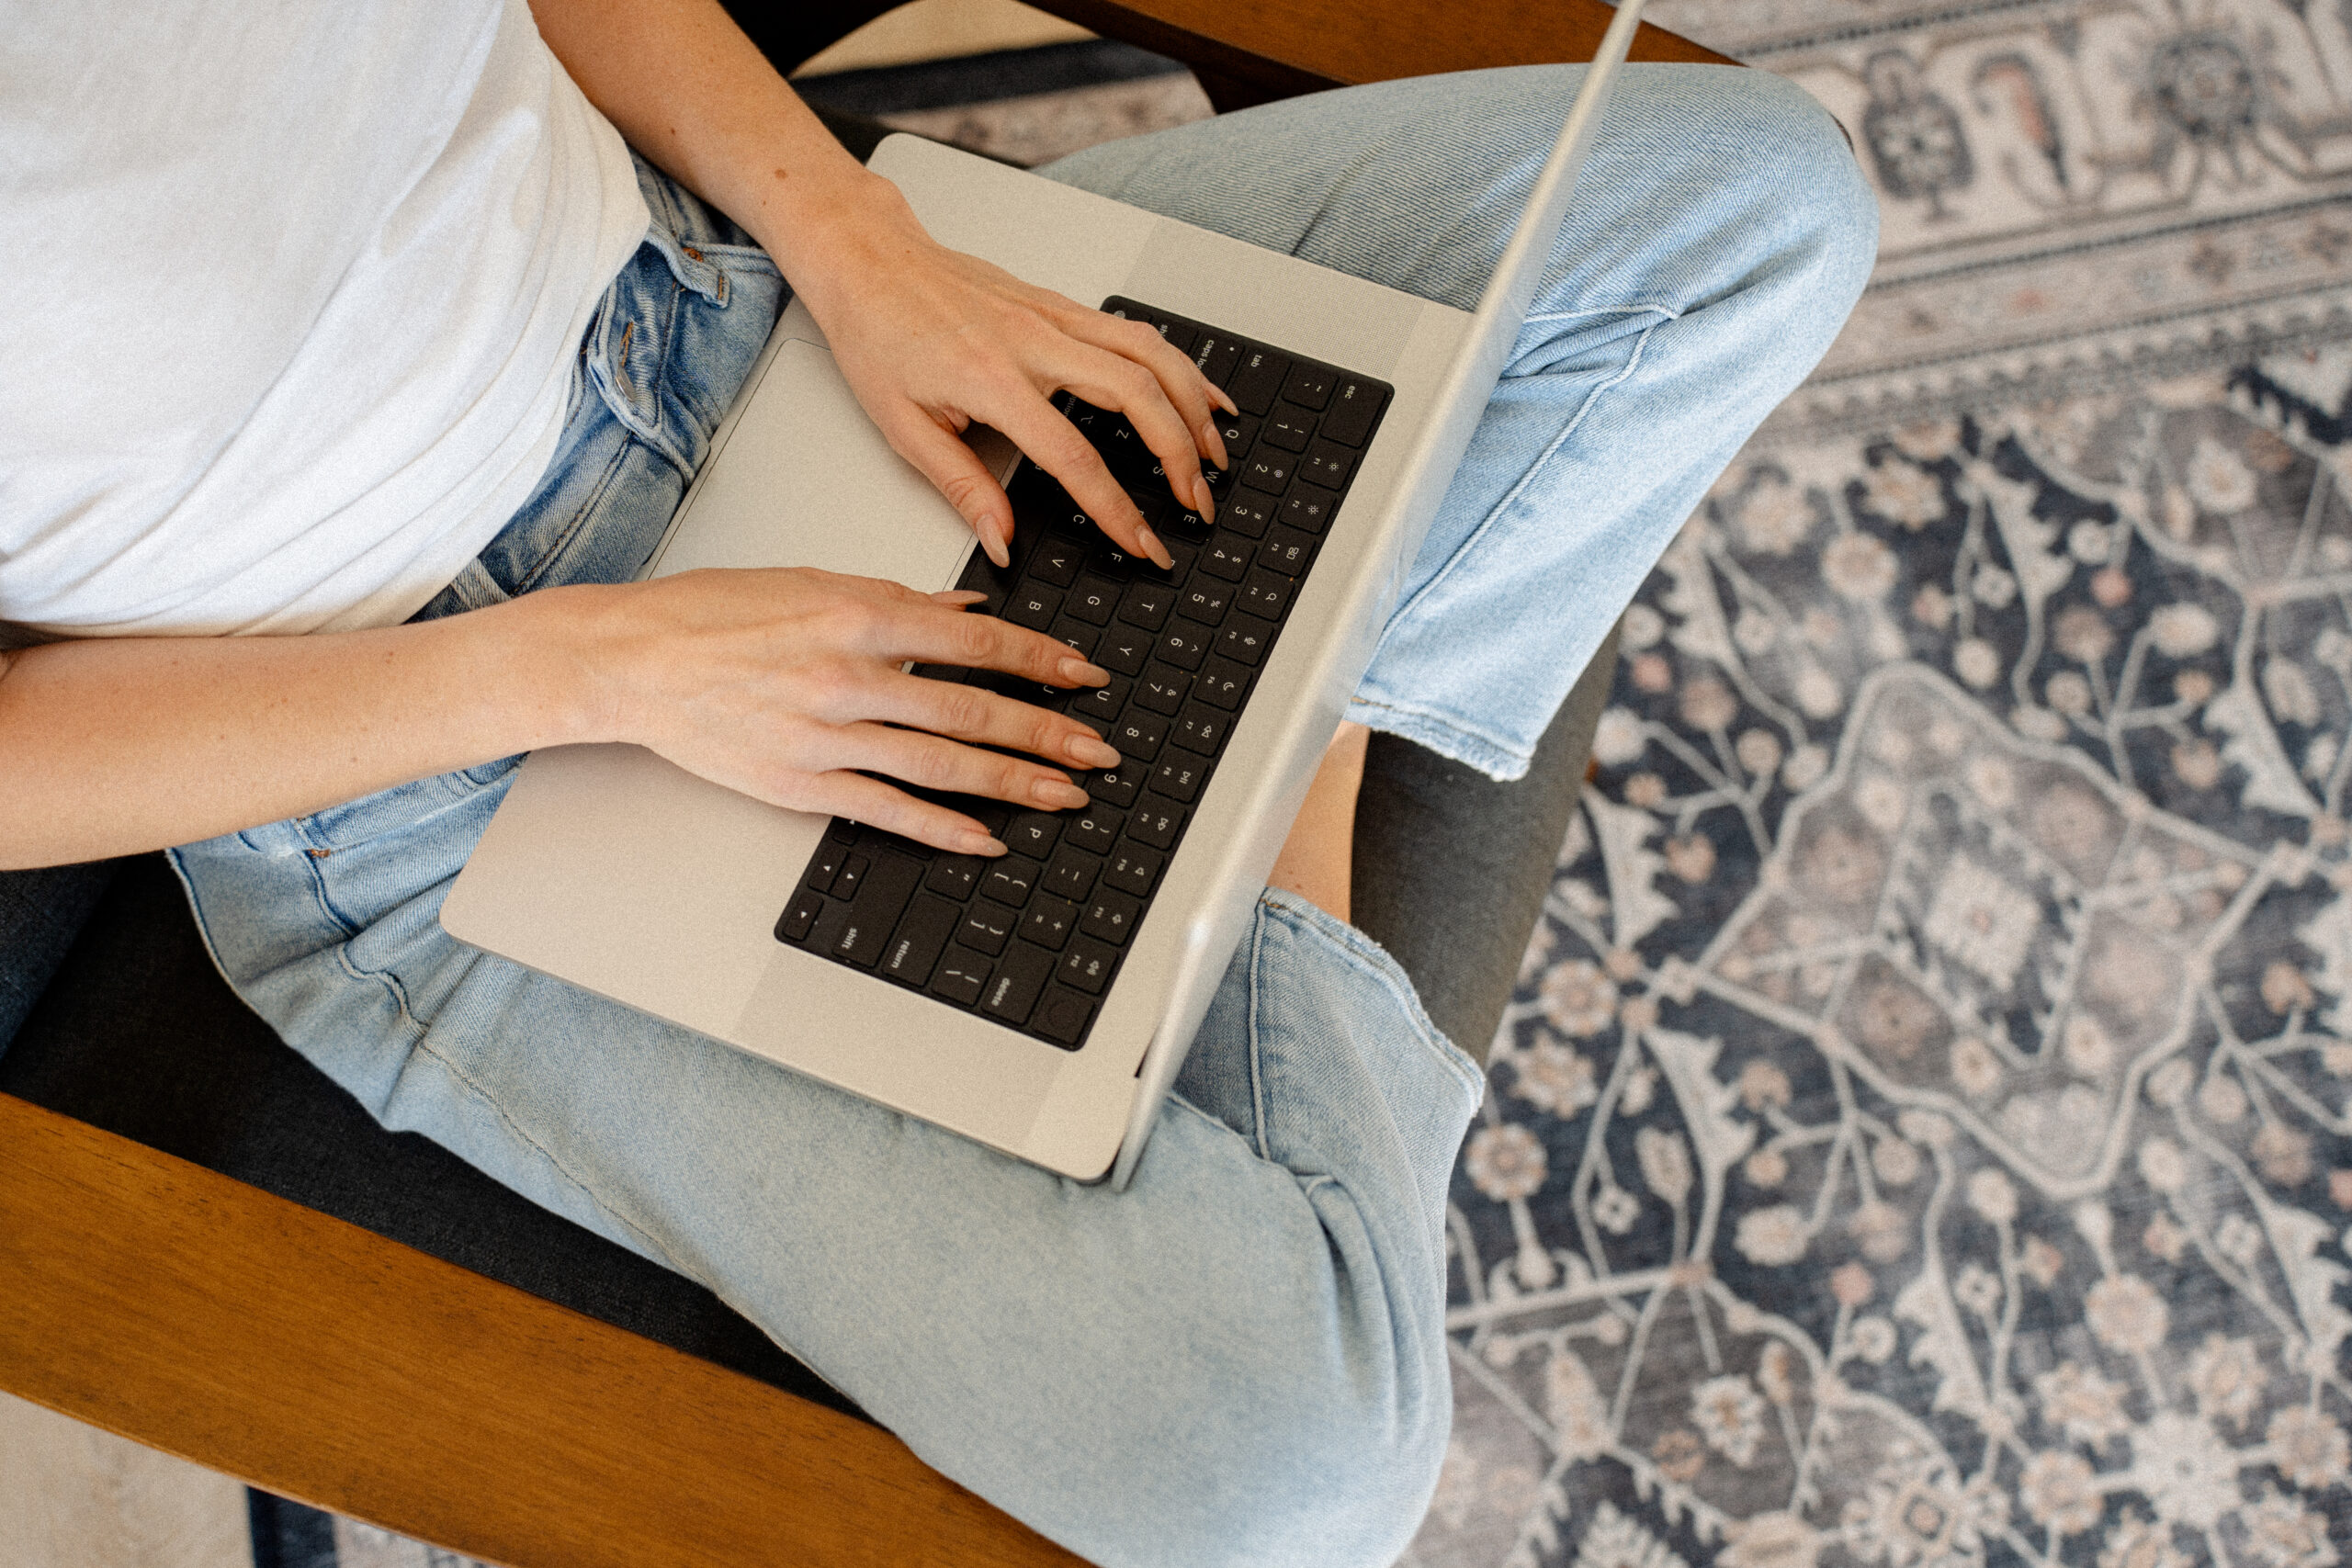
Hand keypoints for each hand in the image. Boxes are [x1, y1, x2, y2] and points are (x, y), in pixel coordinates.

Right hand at [578, 568, 1122, 853]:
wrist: (633, 661)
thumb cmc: (712, 613)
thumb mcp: (811, 580)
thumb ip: (897, 598)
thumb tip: (968, 610)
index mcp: (856, 614)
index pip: (973, 642)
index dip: (1039, 662)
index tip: (1084, 676)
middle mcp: (848, 676)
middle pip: (971, 710)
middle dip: (1047, 734)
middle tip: (1100, 751)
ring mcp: (826, 736)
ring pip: (941, 763)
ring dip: (1013, 784)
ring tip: (1066, 797)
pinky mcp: (801, 783)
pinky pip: (886, 811)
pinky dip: (941, 829)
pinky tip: (987, 841)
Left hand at [790, 182, 1236, 569]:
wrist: (867, 261)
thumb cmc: (877, 335)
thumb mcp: (903, 428)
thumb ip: (962, 488)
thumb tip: (1001, 542)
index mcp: (992, 380)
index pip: (1074, 456)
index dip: (1116, 508)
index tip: (1143, 542)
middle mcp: (1034, 341)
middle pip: (1136, 396)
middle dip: (1179, 456)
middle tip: (1196, 503)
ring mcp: (1054, 315)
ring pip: (1151, 354)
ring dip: (1194, 406)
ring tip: (1216, 454)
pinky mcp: (1060, 304)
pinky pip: (1136, 333)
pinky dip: (1179, 364)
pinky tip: (1201, 393)